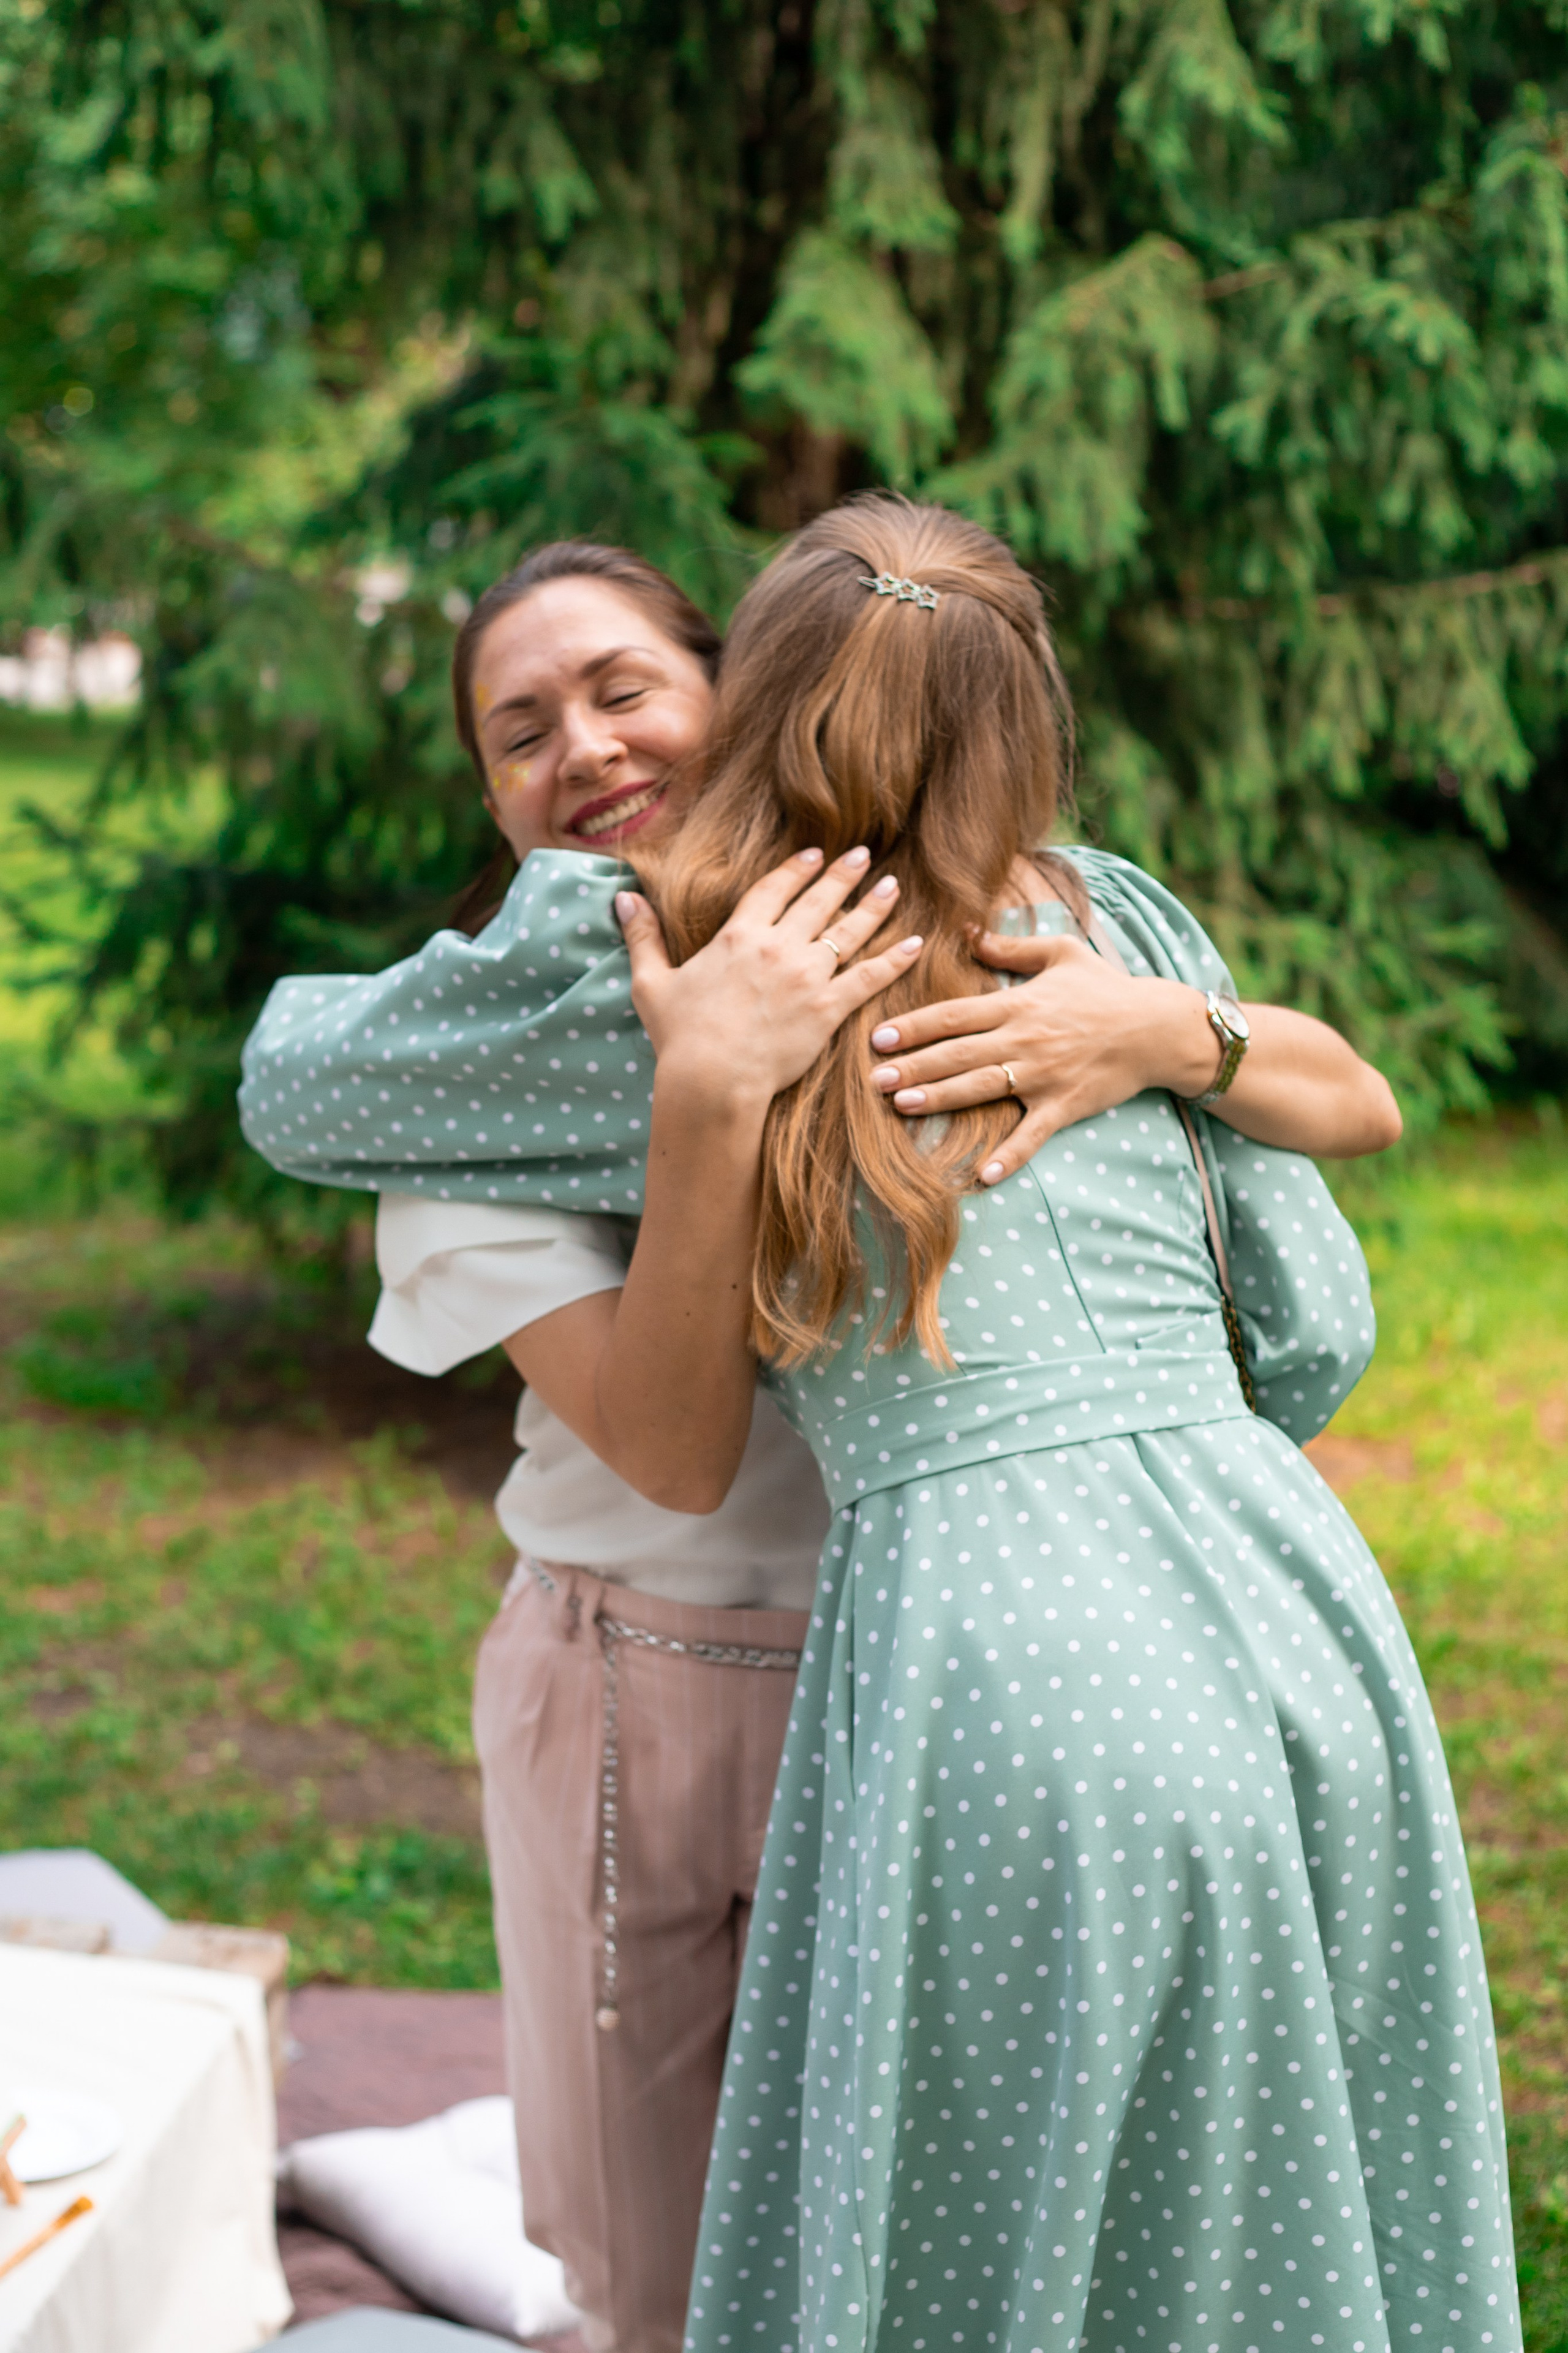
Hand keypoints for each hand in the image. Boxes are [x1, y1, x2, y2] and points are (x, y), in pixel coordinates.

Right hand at [616, 846, 924, 1110]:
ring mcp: (807, 977)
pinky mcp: (828, 1010)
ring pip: (848, 932)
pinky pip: (869, 977)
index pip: (773, 890)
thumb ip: (643, 936)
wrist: (712, 1078)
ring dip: (873, 907)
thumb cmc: (679, 1036)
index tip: (814, 855)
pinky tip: (915, 943)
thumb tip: (622, 897)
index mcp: (738, 936)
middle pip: (818, 902)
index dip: (796, 870)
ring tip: (892, 887)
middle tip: (865, 856)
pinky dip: (895, 959)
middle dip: (843, 876)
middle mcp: (777, 947)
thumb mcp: (652, 983)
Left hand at [866, 929, 1215, 1185]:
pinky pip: (1032, 1135)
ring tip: (903, 1106)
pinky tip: (982, 1176)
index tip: (879, 1036)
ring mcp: (1043, 1076)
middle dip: (913, 1066)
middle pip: (958, 1055)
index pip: (955, 1015)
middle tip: (873, 1078)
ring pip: (982, 1089)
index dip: (915, 1026)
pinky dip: (1010, 1157)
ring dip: (941, 1100)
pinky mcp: (1064, 1106)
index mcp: (1018, 1005)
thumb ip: (1009, 947)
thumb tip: (967, 931)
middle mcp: (1024, 1041)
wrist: (1157, 1027)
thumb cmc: (1106, 987)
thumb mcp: (1060, 953)